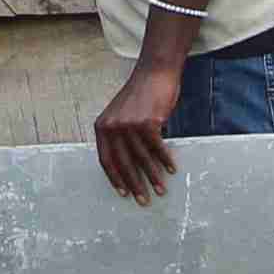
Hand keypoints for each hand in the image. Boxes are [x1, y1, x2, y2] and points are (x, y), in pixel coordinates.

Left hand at [93, 54, 185, 205]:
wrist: (154, 73)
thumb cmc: (140, 96)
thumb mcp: (121, 115)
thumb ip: (119, 136)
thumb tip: (127, 166)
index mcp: (102, 126)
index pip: (106, 160)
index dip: (115, 179)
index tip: (123, 193)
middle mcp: (112, 126)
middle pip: (123, 163)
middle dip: (134, 184)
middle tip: (143, 200)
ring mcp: (129, 124)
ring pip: (142, 158)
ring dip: (153, 177)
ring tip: (160, 190)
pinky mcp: (147, 122)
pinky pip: (157, 148)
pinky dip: (165, 161)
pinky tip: (171, 170)